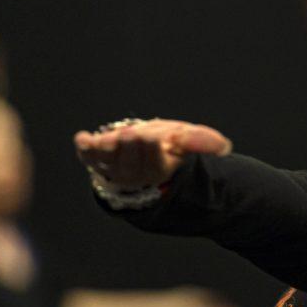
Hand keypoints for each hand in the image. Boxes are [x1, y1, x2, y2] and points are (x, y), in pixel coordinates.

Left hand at [74, 118, 231, 188]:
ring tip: (104, 140)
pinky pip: (88, 157)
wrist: (138, 155)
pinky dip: (84, 148)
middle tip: (130, 135)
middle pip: (132, 161)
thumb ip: (200, 141)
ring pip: (110, 161)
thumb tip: (224, 147)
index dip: (152, 150)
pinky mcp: (95, 159)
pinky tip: (82, 138)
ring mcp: (113, 167)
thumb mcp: (183, 140)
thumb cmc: (164, 146)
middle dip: (131, 147)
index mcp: (159, 168)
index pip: (156, 161)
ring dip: (107, 150)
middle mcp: (135, 171)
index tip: (152, 138)